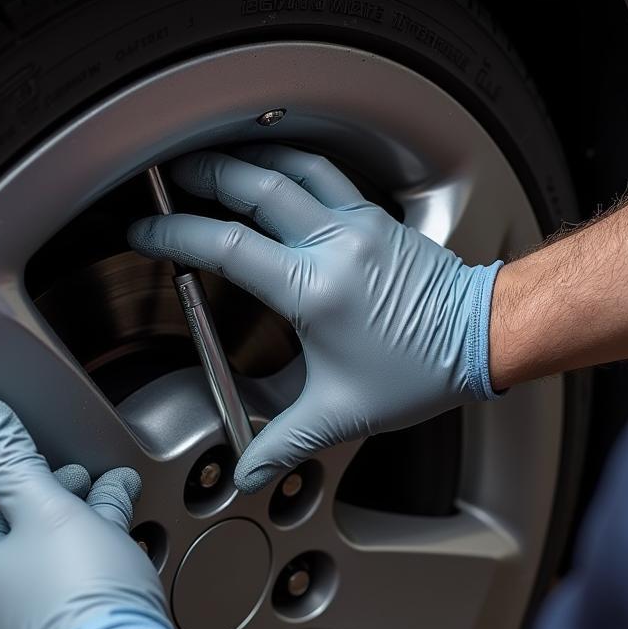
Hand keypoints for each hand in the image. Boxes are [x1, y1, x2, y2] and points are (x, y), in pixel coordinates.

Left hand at [0, 397, 187, 628]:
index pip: (3, 516)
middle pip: (25, 556)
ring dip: (75, 567)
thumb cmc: (85, 602)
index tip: (76, 484)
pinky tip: (109, 600)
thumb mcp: (51, 508)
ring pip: (42, 596)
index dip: (45, 493)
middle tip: (102, 511)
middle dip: (64, 526)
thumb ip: (16, 461)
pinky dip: (81, 610)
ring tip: (114, 553)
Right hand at [128, 145, 502, 491]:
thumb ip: (283, 444)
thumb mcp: (339, 414)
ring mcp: (357, 224)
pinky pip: (326, 173)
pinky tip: (274, 163)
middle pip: (254, 187)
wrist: (482, 338)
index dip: (174, 237)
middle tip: (168, 176)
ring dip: (246, 158)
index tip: (145, 236)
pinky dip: (291, 161)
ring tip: (211, 158)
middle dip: (202, 175)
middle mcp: (334, 244)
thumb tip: (247, 470)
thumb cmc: (421, 370)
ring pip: (292, 167)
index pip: (225, 247)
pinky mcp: (376, 219)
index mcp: (313, 289)